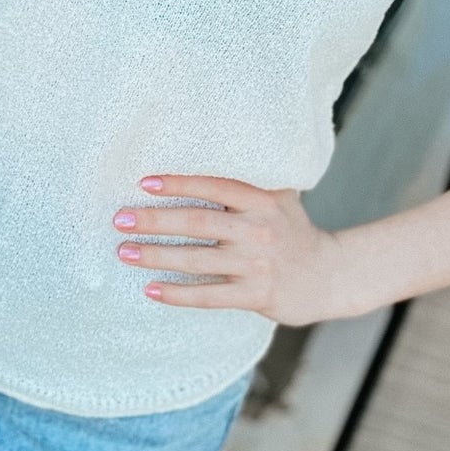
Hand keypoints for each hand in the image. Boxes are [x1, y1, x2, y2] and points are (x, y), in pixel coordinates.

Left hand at [112, 175, 341, 325]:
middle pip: (197, 222)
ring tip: (124, 252)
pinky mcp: (256, 295)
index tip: (144, 183)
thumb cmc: (293, 231)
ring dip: (156, 255)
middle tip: (119, 219)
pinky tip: (151, 290)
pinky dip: (177, 294)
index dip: (178, 183)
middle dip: (154, 220)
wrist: (329, 276)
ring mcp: (257, 264)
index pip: (213, 186)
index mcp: (261, 200)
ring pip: (196, 260)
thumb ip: (247, 182)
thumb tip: (200, 155)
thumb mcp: (279, 197)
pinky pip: (209, 295)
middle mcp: (258, 229)